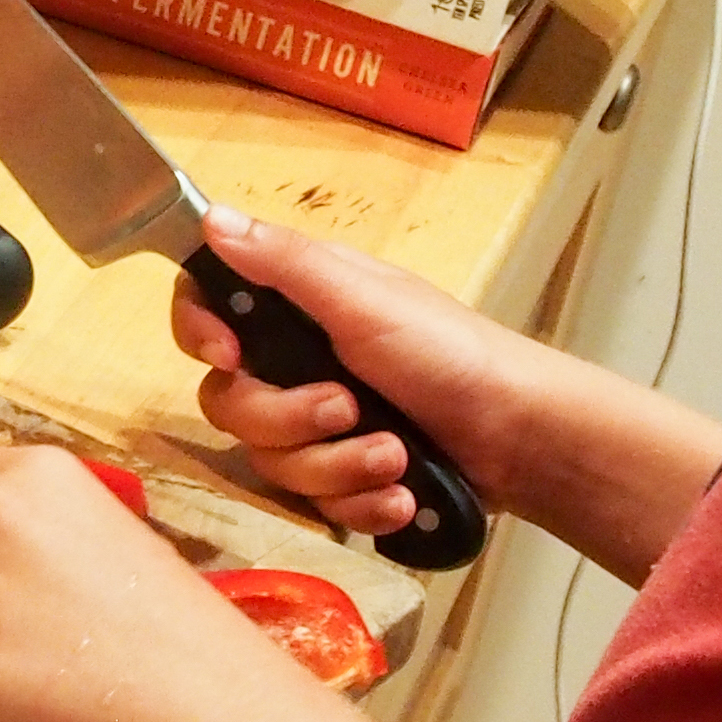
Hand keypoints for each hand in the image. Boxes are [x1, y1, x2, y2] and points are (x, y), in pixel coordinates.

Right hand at [173, 205, 540, 540]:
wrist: (522, 438)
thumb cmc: (448, 352)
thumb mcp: (364, 300)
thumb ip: (285, 264)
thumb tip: (209, 215)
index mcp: (298, 305)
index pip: (207, 307)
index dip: (199, 332)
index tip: (228, 355)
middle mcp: (298, 361)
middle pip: (230, 402)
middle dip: (289, 419)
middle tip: (348, 409)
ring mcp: (321, 426)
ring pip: (274, 462)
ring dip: (337, 467)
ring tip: (394, 458)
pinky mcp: (345, 478)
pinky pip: (317, 505)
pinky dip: (360, 504)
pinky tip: (401, 498)